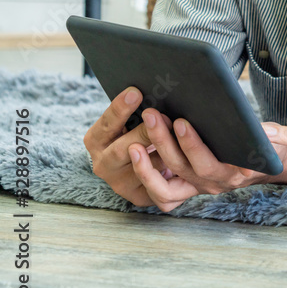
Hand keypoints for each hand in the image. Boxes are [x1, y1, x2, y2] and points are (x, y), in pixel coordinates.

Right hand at [84, 87, 167, 206]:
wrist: (151, 166)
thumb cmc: (141, 133)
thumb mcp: (132, 121)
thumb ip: (138, 111)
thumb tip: (154, 89)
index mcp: (96, 141)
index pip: (106, 125)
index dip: (120, 109)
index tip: (136, 92)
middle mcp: (104, 165)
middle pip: (122, 150)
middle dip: (145, 132)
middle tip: (160, 117)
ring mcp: (121, 185)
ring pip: (145, 171)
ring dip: (165, 152)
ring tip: (178, 133)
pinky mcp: (141, 198)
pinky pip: (160, 190)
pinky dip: (175, 174)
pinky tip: (188, 161)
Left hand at [127, 106, 286, 211]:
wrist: (265, 163)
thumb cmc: (268, 146)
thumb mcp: (276, 139)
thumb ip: (273, 136)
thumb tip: (263, 132)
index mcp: (235, 174)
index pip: (210, 164)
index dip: (193, 146)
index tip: (182, 122)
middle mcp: (214, 184)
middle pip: (182, 167)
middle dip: (164, 140)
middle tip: (152, 114)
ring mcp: (197, 187)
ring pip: (165, 185)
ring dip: (147, 164)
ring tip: (136, 139)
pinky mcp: (186, 186)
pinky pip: (162, 193)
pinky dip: (146, 176)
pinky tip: (135, 152)